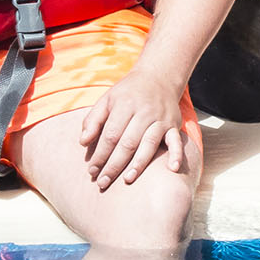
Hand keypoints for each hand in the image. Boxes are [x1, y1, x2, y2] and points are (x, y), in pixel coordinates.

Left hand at [79, 71, 188, 191]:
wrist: (158, 77)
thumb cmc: (128, 93)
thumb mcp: (107, 100)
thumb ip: (93, 120)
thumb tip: (83, 143)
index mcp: (125, 105)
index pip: (110, 134)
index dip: (100, 154)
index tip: (92, 170)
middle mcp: (144, 112)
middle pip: (128, 143)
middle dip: (114, 165)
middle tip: (103, 183)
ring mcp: (161, 119)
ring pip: (149, 144)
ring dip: (138, 164)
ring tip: (127, 180)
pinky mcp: (174, 125)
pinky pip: (176, 141)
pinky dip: (176, 155)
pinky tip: (172, 169)